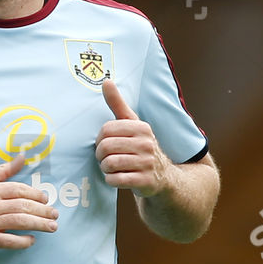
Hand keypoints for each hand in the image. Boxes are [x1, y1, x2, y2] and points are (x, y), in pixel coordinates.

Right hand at [0, 155, 58, 250]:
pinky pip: (7, 241)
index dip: (36, 195)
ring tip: (52, 227)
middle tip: (55, 216)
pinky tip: (31, 241)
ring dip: (39, 225)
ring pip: (19, 222)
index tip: (46, 199)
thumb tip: (22, 157)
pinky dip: (22, 241)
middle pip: (23, 206)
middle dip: (43, 211)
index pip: (19, 190)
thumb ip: (2, 171)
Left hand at [95, 79, 171, 196]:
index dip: (99, 139)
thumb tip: (106, 81)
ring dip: (105, 169)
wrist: (163, 177)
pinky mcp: (145, 182)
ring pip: (109, 164)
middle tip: (105, 158)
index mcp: (141, 128)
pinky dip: (111, 180)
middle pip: (106, 147)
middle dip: (100, 155)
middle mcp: (147, 144)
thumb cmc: (141, 147)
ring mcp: (147, 163)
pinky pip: (116, 180)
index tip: (103, 144)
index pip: (106, 130)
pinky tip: (117, 178)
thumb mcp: (133, 124)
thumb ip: (118, 104)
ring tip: (111, 168)